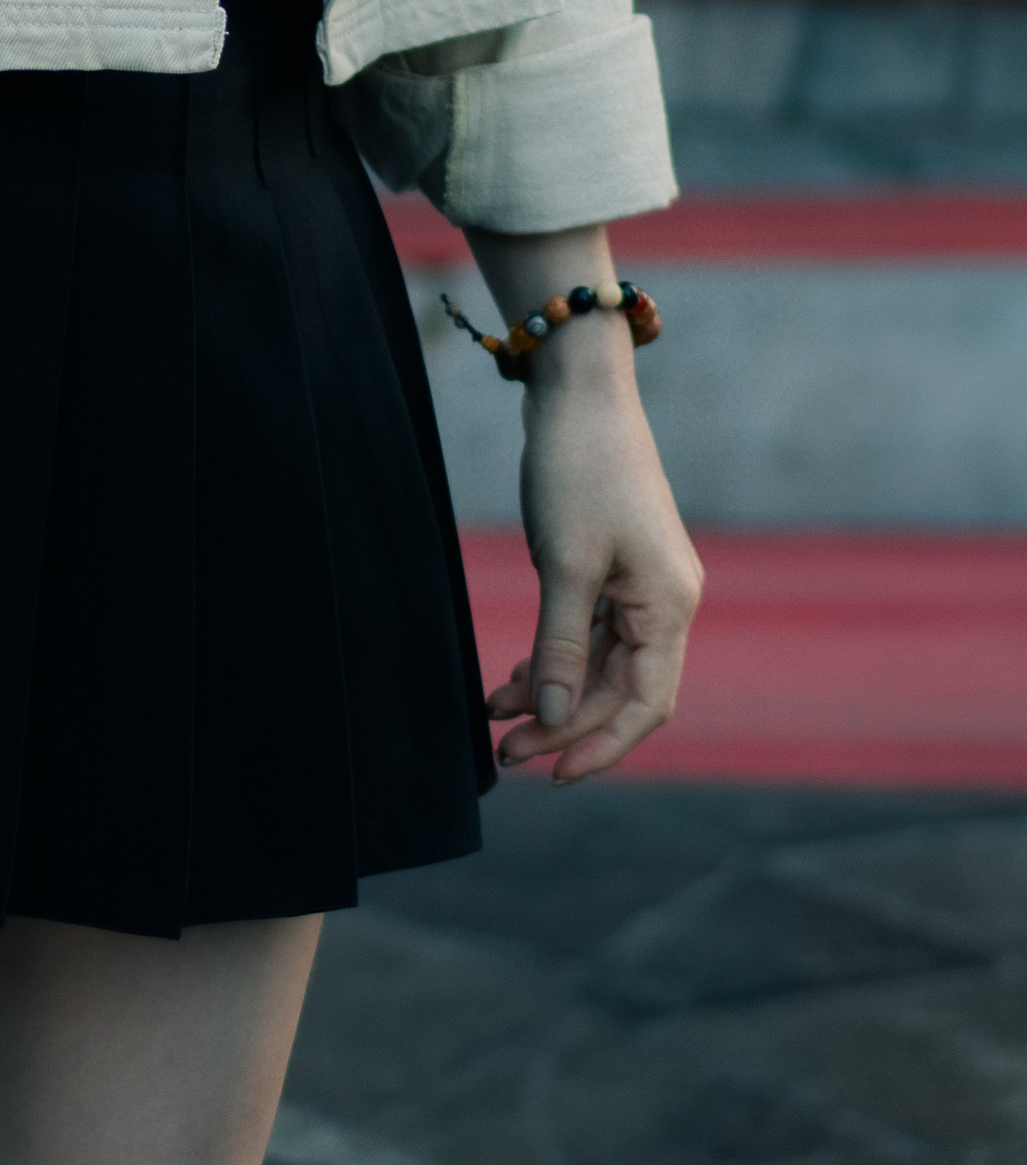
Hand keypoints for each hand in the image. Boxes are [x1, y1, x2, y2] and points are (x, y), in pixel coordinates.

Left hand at [491, 319, 703, 783]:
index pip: (644, 705)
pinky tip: (514, 675)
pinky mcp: (614, 567)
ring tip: (496, 715)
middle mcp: (665, 602)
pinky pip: (589, 631)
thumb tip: (558, 721)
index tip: (550, 773)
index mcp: (668, 606)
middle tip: (505, 751)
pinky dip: (554, 655)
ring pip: (601, 664)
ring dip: (553, 693)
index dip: (601, 747)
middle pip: (621, 691)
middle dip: (565, 725)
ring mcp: (642, 584)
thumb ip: (562, 647)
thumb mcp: (564, 563)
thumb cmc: (579, 470)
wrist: (579, 390)